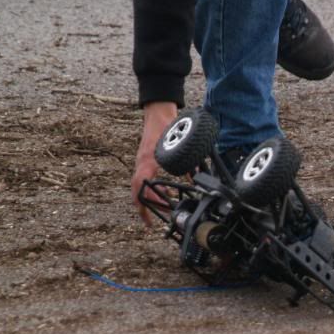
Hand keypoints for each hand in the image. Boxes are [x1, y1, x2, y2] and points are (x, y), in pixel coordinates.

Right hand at [131, 102, 177, 225]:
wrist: (158, 112)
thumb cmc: (166, 125)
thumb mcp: (178, 145)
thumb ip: (186, 162)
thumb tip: (196, 178)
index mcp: (147, 161)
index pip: (140, 188)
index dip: (144, 205)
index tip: (149, 218)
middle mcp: (142, 164)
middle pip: (137, 192)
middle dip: (145, 207)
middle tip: (154, 220)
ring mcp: (142, 163)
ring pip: (141, 187)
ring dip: (151, 199)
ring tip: (165, 206)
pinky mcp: (146, 161)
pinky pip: (146, 180)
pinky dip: (154, 189)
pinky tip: (167, 191)